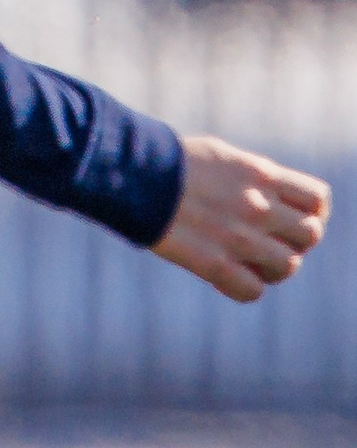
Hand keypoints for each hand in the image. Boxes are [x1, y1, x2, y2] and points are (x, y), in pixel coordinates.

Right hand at [153, 134, 329, 302]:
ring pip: (289, 266)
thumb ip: (255, 177)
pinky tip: (228, 273)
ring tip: (248, 258)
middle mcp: (257, 206)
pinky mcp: (215, 265)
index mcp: (259, 174)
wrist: (130, 172)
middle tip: (268, 239)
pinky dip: (246, 286)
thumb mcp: (221, 157)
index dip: (311, 211)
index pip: (317, 200)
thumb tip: (278, 197)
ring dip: (273, 265)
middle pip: (311, 235)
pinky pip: (255, 291)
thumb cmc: (170, 161)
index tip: (291, 216)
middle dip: (294, 240)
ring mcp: (239, 238)